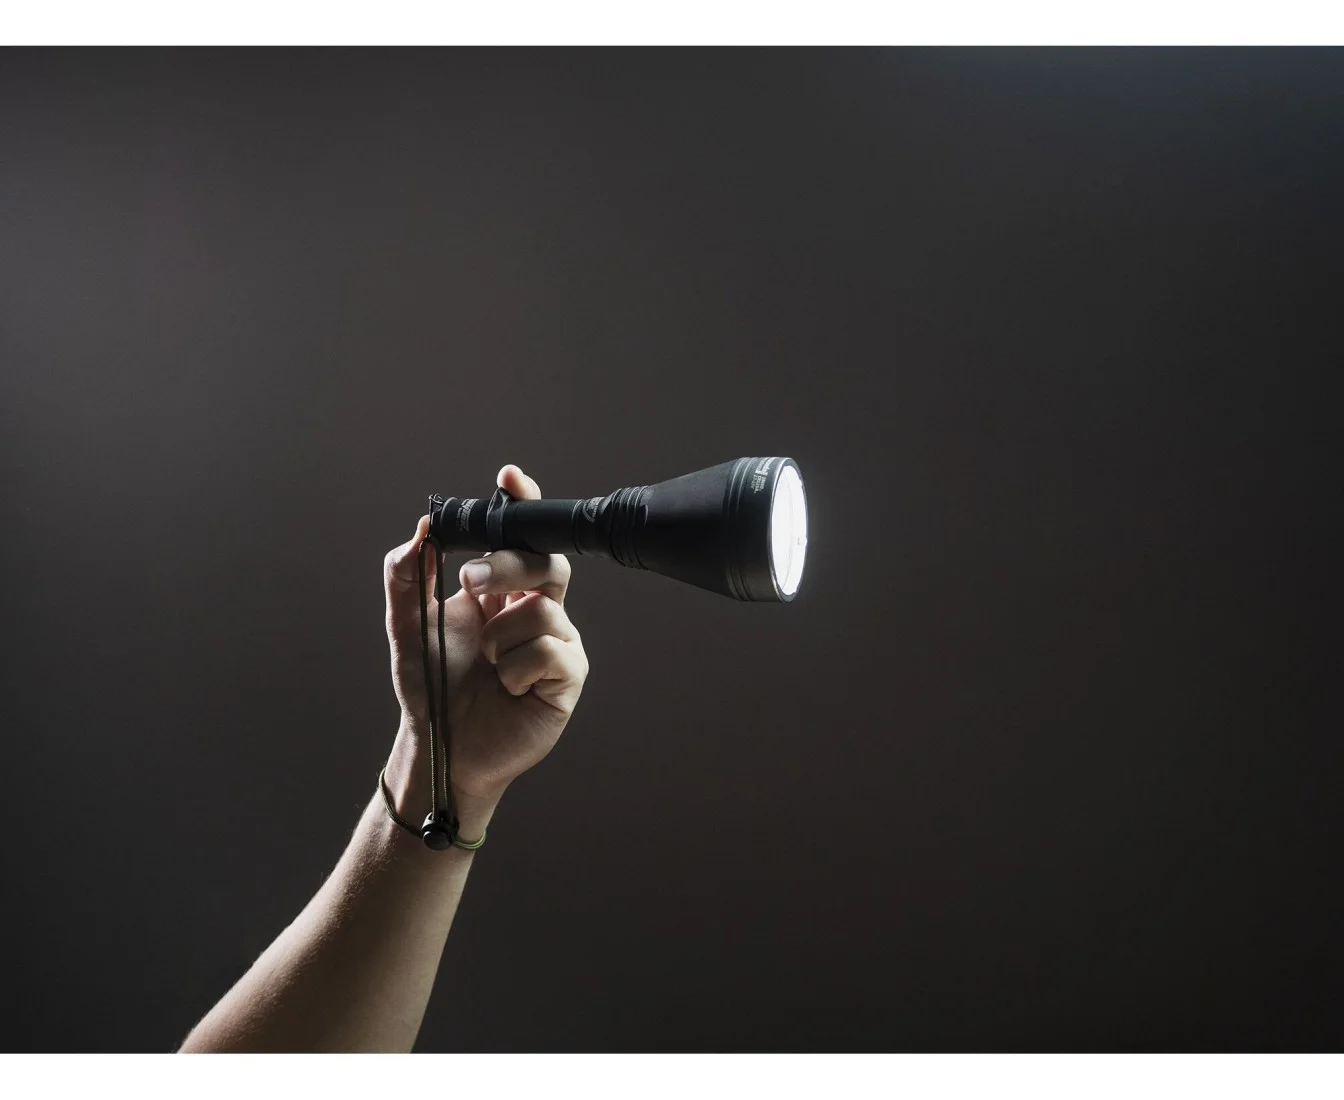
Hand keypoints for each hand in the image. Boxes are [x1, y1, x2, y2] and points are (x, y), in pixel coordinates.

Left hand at [382, 464, 589, 822]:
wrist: (444, 747)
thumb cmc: (432, 689)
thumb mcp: (408, 626)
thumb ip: (408, 575)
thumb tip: (422, 528)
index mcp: (502, 590)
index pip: (520, 538)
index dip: (522, 505)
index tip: (508, 477)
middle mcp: (536, 609)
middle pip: (543, 563)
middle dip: (505, 566)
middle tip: (467, 583)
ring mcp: (558, 640)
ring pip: (540, 613)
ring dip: (499, 641)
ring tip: (488, 669)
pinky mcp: (569, 675)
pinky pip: (550, 651)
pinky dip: (516, 670)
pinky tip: (508, 689)